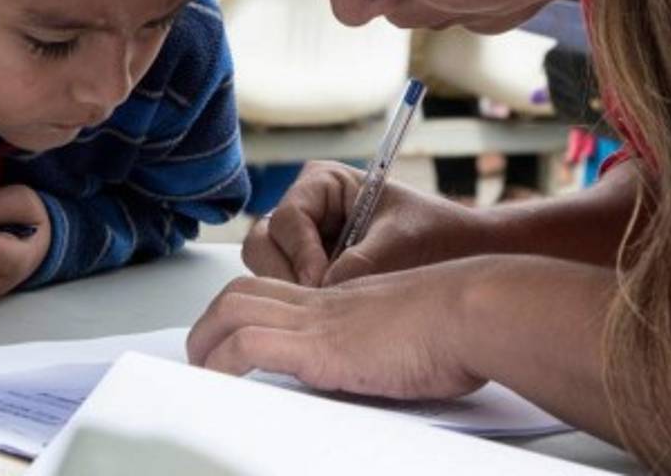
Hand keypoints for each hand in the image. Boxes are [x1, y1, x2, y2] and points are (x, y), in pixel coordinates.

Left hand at [188, 264, 486, 399]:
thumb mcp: (415, 331)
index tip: (234, 335)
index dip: (249, 307)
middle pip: (245, 291)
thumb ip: (388, 342)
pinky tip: (212, 382)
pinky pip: (248, 346)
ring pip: (234, 309)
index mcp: (344, 297)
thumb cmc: (463, 324)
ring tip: (197, 369)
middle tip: (200, 352)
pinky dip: (221, 362)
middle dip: (212, 320)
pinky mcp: (320, 347)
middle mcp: (324, 301)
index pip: (279, 289)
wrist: (474, 311)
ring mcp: (318, 321)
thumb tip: (388, 366)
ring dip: (205, 340)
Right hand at [244, 160, 484, 286]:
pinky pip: (287, 292)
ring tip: (328, 310)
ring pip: (268, 269)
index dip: (300, 252)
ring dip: (290, 293)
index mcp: (323, 183)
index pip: (287, 217)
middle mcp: (307, 210)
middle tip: (317, 301)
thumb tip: (325, 290)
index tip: (321, 281)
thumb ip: (361, 261)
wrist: (466, 255)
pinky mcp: (313, 274)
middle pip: (265, 242)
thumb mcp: (402, 242)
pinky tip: (332, 319)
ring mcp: (306, 243)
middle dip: (286, 274)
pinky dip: (303, 306)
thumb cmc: (439, 234)